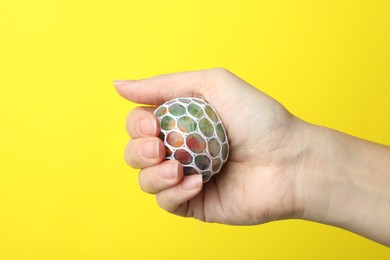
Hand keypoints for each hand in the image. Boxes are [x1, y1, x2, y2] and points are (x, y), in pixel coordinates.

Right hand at [114, 68, 305, 223]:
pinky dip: (173, 193)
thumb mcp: (213, 84)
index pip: (139, 124)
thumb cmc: (258, 118)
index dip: (136, 126)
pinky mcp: (195, 203)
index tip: (153, 125)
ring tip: (177, 168)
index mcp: (180, 122)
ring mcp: (186, 177)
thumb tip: (118, 86)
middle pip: (135, 153)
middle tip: (160, 147)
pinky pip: (166, 203)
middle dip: (138, 151)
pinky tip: (196, 184)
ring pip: (145, 180)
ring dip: (153, 174)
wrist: (289, 160)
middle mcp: (180, 149)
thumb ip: (164, 85)